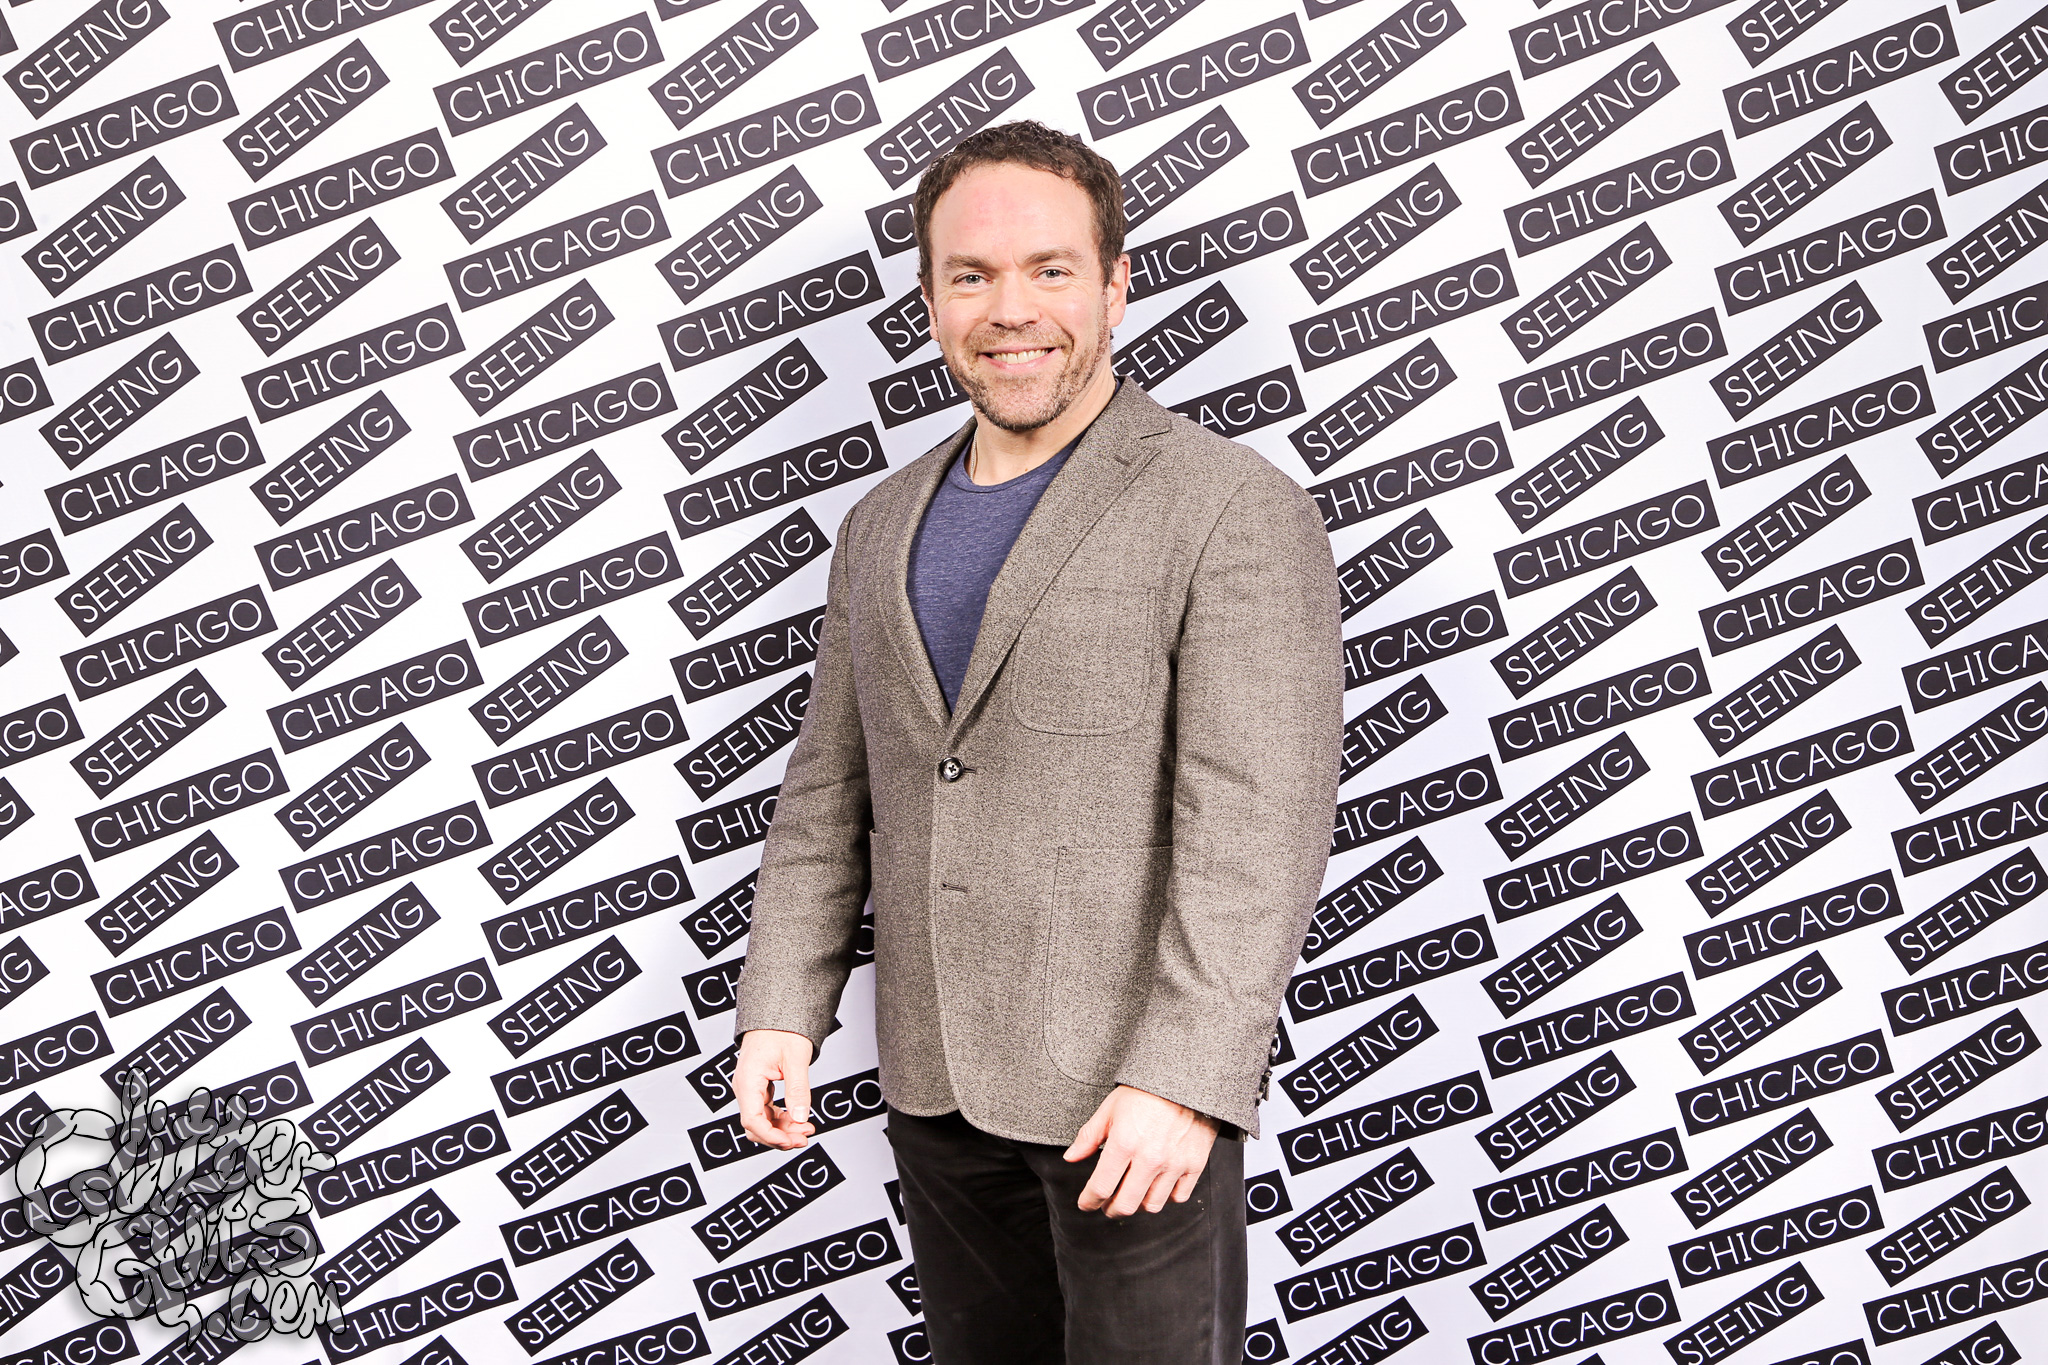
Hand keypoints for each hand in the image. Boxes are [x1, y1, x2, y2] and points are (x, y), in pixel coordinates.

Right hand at [735, 1029, 815, 1149]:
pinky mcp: (759, 1088)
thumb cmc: (782, 1029)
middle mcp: (745, 1088)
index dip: (772, 1136)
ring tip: (806, 1130)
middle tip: (805, 1137)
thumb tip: (800, 1117)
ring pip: (763, 1121)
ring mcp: (751, 1089)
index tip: (792, 1141)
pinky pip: (767, 1111)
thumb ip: (798, 1090)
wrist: (776, 1014)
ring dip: (783, 1130)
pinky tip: (798, 1120)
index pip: (752, 1121)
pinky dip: (782, 1119)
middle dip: (780, 1136)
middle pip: (756, 1126)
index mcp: (748, 1081)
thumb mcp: (795, 1058)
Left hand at [1063, 1084, 1218, 1217]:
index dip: (1089, 1201)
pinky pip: (1178, 1197)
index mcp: (1124, 1143)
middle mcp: (1149, 1158)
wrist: (1186, 1078)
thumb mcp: (1110, 1108)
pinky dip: (1166, 1196)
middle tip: (1107, 1205)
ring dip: (1138, 1204)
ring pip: (1152, 1205)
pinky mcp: (1194, 1164)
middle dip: (1110, 1209)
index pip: (1101, 1187)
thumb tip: (1070, 1157)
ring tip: (1132, 1194)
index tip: (1086, 1203)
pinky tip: (1157, 1186)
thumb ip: (1089, 1136)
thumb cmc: (1145, 1091)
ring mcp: (1174, 1164)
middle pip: (1126, 1205)